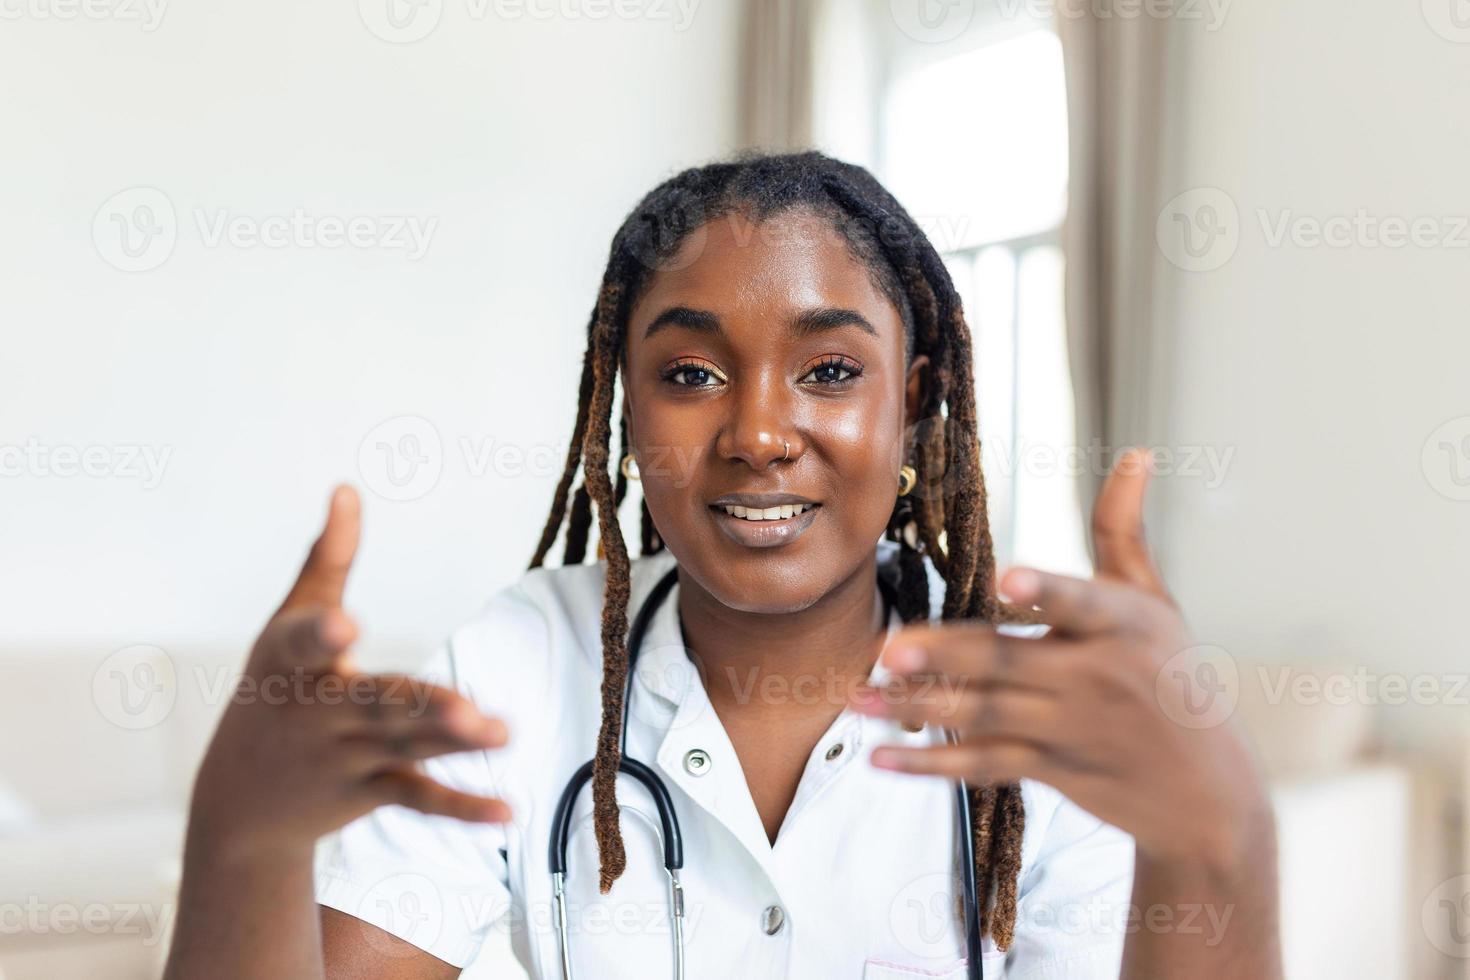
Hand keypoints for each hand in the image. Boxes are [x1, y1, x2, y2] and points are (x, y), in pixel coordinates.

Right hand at [188, 486, 510, 863]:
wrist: (240, 804)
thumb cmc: (274, 690)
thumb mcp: (285, 626)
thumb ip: (324, 559)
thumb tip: (346, 487)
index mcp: (289, 664)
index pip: (302, 644)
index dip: (322, 633)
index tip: (345, 623)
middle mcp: (317, 712)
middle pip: (374, 704)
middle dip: (418, 706)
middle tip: (466, 707)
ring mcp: (343, 757)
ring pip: (405, 747)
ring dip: (453, 744)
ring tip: (503, 732)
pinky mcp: (368, 791)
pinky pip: (417, 797)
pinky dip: (461, 809)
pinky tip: (508, 810)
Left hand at [853, 449, 1266, 873]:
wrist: (1204, 789)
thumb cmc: (1170, 674)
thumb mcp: (1154, 602)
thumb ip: (1124, 531)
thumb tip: (1136, 452)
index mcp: (1123, 624)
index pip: (1082, 603)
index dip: (1047, 591)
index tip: (1009, 581)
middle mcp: (1096, 676)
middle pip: (1009, 662)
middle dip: (947, 658)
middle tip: (891, 649)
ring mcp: (1070, 728)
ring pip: (985, 715)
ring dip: (918, 708)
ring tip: (861, 696)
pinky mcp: (1050, 769)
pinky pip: (983, 765)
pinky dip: (932, 766)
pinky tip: (880, 756)